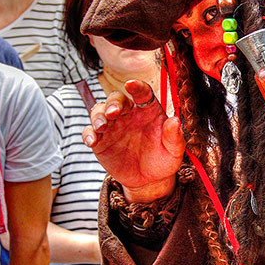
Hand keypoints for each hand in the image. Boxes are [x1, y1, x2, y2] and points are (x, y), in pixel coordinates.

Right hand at [82, 78, 185, 201]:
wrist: (149, 180)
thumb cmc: (163, 160)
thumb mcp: (173, 151)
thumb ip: (174, 136)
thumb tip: (175, 121)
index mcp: (147, 111)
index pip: (142, 93)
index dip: (137, 87)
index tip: (131, 84)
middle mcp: (128, 114)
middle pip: (116, 99)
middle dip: (113, 103)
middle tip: (113, 112)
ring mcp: (112, 126)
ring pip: (99, 111)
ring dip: (98, 116)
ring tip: (101, 126)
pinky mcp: (101, 141)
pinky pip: (90, 132)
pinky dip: (88, 134)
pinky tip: (92, 142)